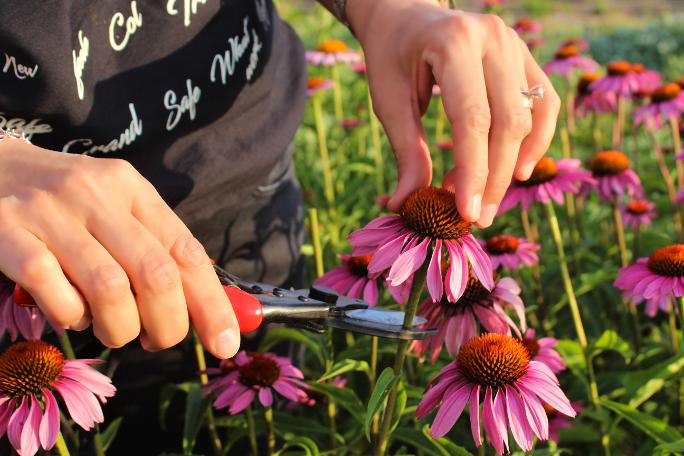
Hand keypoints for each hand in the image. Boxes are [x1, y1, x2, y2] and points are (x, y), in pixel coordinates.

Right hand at [0, 139, 239, 357]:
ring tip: (114, 329)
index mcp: (132, 189)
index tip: (225, 342)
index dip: (212, 303)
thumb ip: (156, 250)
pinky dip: (71, 317)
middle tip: (159, 340)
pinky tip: (71, 314)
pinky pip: (54, 292)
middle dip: (169, 324)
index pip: (186, 251)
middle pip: (155, 273)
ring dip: (120, 327)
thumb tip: (205, 308)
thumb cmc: (66, 202)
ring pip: (109, 288)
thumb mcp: (117, 208)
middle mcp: (96, 194)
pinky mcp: (8, 233)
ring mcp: (50, 213)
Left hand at [347, 0, 559, 226]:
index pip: (472, 120)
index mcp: (453, 42)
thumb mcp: (388, 102)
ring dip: (512, 165)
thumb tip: (407, 205)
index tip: (468, 214)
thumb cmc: (392, 58)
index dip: (474, 172)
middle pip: (508, 123)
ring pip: (530, 117)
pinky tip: (519, 170)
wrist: (406, 14)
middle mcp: (493, 38)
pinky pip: (544, 104)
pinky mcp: (525, 55)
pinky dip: (536, 140)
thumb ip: (406, 152)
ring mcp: (515, 43)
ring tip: (486, 197)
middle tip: (478, 217)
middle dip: (495, 178)